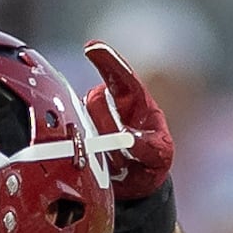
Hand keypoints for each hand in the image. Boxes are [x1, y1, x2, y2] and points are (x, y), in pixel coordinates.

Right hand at [79, 40, 172, 200]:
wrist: (138, 184)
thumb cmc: (152, 161)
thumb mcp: (159, 154)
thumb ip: (145, 146)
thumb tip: (126, 139)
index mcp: (135, 101)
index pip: (121, 75)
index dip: (107, 60)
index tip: (91, 48)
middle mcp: (111, 106)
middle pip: (96, 99)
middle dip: (106, 121)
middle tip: (123, 143)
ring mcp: (94, 121)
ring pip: (84, 121)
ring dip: (100, 143)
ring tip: (120, 163)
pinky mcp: (81, 137)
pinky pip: (73, 138)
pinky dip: (83, 151)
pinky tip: (100, 164)